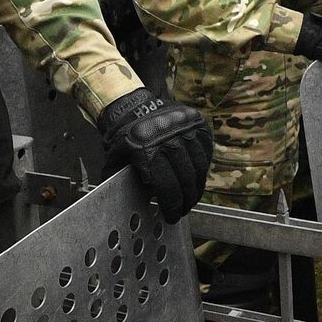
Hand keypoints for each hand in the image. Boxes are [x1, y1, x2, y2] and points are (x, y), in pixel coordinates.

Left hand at [97, 88, 211, 219]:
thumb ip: (121, 182)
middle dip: (186, 200)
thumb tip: (127, 205)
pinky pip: (206, 151)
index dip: (171, 204)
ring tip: (192, 199)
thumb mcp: (116, 159)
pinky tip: (197, 179)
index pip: (166, 184)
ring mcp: (185, 126)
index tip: (172, 215)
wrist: (133, 107)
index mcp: (146, 147)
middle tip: (183, 210)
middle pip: (185, 177)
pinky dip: (203, 168)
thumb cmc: (124, 138)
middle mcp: (168, 135)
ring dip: (197, 187)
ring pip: (199, 166)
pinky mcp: (197, 122)